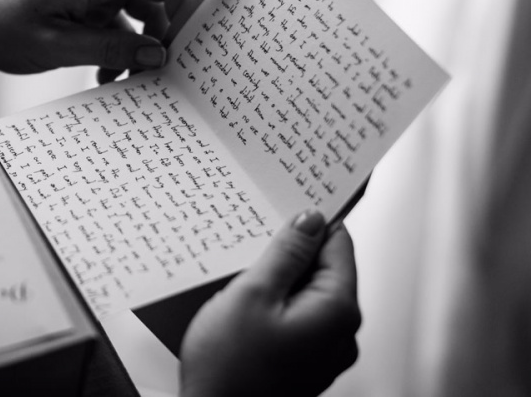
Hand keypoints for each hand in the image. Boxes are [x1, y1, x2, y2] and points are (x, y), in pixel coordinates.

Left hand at [0, 0, 241, 80]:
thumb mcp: (56, 45)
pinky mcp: (92, 6)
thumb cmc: (6, 26)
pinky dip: (124, 51)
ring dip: (144, 48)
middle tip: (174, 65)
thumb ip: (109, 49)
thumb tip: (157, 55)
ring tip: (125, 79)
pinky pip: (125, 27)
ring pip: (145, 15)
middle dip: (171, 29)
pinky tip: (106, 75)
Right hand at [179, 211, 360, 396]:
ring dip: (277, 279)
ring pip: (306, 294)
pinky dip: (273, 305)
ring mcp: (324, 352)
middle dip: (288, 252)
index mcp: (337, 310)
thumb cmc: (229, 367)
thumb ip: (285, 253)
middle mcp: (341, 333)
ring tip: (239, 276)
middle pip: (323, 269)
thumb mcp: (251, 294)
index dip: (310, 221)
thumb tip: (310, 220)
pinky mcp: (303, 364)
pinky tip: (242, 307)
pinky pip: (295, 318)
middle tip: (250, 240)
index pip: (338, 244)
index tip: (283, 203)